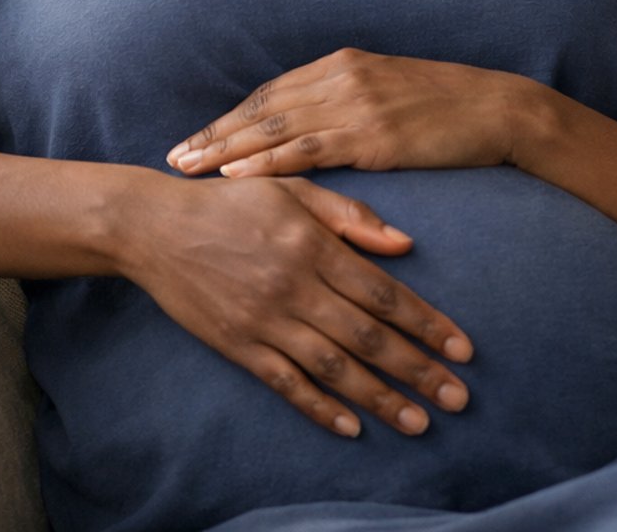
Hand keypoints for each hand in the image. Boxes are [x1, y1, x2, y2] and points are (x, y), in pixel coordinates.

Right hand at [119, 172, 473, 439]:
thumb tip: (405, 243)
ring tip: (418, 422)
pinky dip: (319, 407)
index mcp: (314, 245)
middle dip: (418, 370)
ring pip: (333, 367)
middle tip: (458, 398)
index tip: (463, 348)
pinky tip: (352, 426)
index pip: (384, 292)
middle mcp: (294, 286)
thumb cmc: (232, 202)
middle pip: (368, 336)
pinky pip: (285, 383)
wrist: (154, 227)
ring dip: (380, 398)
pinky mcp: (237, 345)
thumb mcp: (293, 190)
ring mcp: (264, 320)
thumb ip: (351, 215)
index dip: (427, 323)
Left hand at [166, 47, 541, 178]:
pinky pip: (307, 150)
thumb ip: (353, 100)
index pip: (273, 93)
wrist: (501, 111)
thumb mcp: (393, 92)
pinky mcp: (373, 136)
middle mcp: (342, 77)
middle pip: (262, 107)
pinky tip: (236, 177)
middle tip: (173, 157)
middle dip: (214, 134)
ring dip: (226, 151)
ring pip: (275, 128)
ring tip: (188, 169)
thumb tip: (319, 124)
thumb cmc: (452, 109)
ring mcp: (356, 104)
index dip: (232, 118)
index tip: (198, 138)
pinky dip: (267, 163)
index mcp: (344, 63)